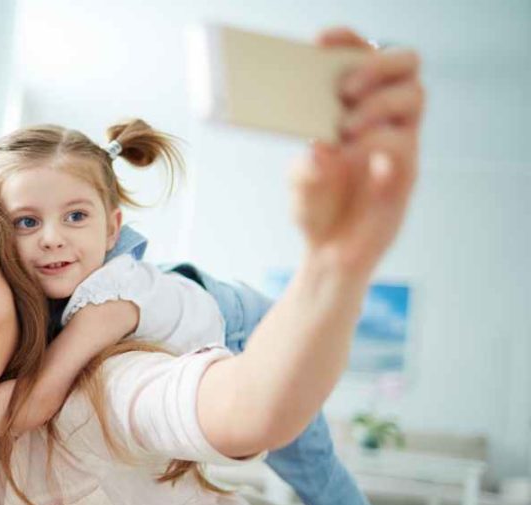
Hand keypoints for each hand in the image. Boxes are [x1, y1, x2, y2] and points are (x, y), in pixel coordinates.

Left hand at [293, 28, 423, 276]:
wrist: (329, 254)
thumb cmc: (317, 207)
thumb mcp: (300, 182)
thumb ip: (306, 167)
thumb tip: (320, 148)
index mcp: (356, 108)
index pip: (366, 56)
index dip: (349, 41)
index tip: (322, 41)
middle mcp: (384, 119)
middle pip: (405, 65)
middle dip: (376, 64)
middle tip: (344, 88)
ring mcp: (398, 144)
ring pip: (413, 96)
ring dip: (378, 103)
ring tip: (345, 129)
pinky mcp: (405, 175)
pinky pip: (404, 146)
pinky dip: (376, 145)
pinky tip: (351, 157)